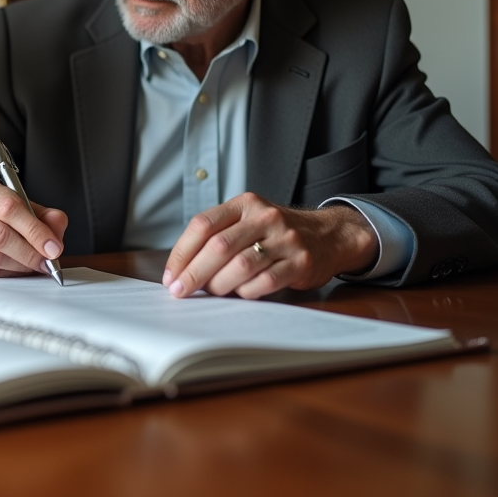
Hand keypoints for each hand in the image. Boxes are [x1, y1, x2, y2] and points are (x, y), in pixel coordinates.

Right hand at [0, 180, 66, 277]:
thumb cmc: (2, 216)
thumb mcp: (26, 208)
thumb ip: (47, 218)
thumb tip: (56, 236)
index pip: (11, 209)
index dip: (35, 231)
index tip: (53, 247)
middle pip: (1, 236)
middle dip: (30, 253)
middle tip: (47, 262)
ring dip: (19, 265)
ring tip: (32, 264)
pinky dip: (6, 273)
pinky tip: (15, 268)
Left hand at [162, 193, 378, 298]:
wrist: (327, 235)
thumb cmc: (274, 233)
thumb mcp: (247, 220)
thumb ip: (218, 235)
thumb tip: (180, 269)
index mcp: (244, 204)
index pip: (203, 225)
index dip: (182, 252)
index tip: (171, 275)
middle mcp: (264, 217)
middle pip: (219, 246)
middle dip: (194, 273)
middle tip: (180, 291)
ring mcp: (285, 239)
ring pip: (240, 265)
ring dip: (219, 284)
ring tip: (213, 291)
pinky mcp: (300, 262)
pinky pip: (264, 282)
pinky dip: (246, 292)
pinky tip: (241, 293)